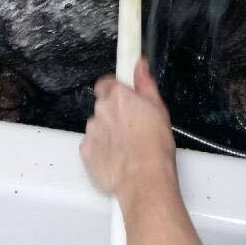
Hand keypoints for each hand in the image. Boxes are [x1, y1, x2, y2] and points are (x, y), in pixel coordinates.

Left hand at [81, 59, 176, 210]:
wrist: (144, 179)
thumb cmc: (154, 147)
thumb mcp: (159, 108)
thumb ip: (145, 83)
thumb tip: (140, 65)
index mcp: (119, 96)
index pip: (106, 83)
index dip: (115, 90)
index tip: (124, 98)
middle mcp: (101, 111)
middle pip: (103, 106)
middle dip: (115, 114)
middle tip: (133, 127)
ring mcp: (92, 132)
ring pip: (98, 127)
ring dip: (108, 132)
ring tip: (127, 147)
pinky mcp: (86, 153)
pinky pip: (92, 146)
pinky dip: (102, 150)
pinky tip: (118, 158)